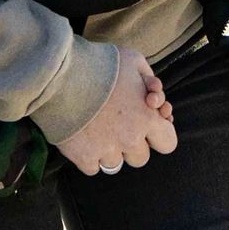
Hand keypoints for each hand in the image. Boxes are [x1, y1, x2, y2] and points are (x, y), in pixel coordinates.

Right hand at [53, 48, 179, 176]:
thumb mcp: (134, 61)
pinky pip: (93, 168)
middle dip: (133, 144)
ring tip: (98, 131)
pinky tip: (84, 139)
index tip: (148, 126)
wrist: (60, 75)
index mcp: (148, 118)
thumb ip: (149, 81)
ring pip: (116, 164)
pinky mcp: (82, 157)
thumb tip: (154, 96)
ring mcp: (106, 151)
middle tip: (119, 126)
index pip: (168, 143)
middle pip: (141, 158)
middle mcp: (130, 139)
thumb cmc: (100, 64)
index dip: (160, 134)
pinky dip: (89, 157)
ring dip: (110, 151)